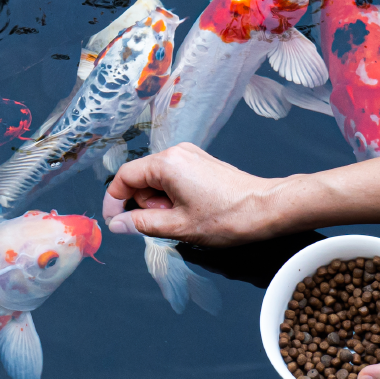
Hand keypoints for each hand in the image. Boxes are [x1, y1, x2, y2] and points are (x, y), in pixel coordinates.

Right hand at [102, 142, 278, 245]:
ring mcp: (190, 155)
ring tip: (182, 218)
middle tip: (165, 222)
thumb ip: (141, 223)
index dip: (114, 201)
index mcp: (168, 163)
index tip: (115, 222)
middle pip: (140, 177)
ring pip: (156, 179)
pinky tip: (190, 210)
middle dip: (143, 203)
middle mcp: (177, 152)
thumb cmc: (226, 217)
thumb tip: (117, 224)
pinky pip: (173, 177)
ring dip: (159, 202)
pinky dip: (172, 196)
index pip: (124, 177)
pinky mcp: (200, 162)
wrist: (265, 208)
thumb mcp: (177, 226)